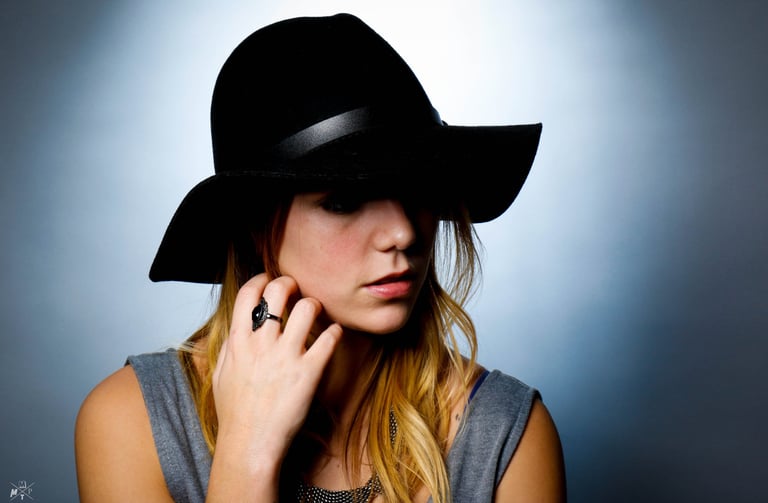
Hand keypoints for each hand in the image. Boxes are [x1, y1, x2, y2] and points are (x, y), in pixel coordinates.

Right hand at [211, 273, 341, 466]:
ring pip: (307, 308)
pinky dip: (334, 332)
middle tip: (297, 290)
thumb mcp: (222, 375)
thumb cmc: (235, 415)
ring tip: (316, 312)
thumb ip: (229, 348)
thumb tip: (236, 329)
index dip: (261, 279)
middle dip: (290, 283)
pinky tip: (333, 334)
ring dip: (314, 304)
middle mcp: (262, 344)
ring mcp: (287, 357)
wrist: (250, 445)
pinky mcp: (309, 372)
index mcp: (238, 342)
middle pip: (279, 291)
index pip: (248, 294)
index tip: (269, 279)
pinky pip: (329, 338)